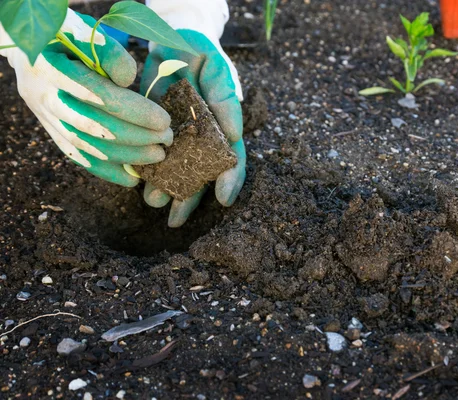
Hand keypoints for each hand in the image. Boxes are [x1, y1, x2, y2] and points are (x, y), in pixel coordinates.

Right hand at [1, 10, 172, 185]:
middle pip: (94, 127)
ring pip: (87, 148)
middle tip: (167, 138)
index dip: (136, 111)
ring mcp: (46, 118)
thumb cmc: (70, 39)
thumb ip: (109, 53)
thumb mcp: (87, 32)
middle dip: (137, 137)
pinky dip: (108, 171)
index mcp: (53, 67)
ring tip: (158, 155)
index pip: (99, 96)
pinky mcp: (52, 134)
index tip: (164, 120)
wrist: (34, 51)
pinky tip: (133, 178)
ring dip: (127, 156)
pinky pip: (79, 159)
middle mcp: (44, 96)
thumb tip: (128, 80)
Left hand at [140, 29, 245, 227]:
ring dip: (162, 188)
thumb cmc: (201, 53)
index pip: (231, 160)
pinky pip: (146, 153)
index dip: (230, 180)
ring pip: (171, 170)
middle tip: (175, 221)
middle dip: (187, 199)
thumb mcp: (217, 71)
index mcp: (221, 129)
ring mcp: (174, 137)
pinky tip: (135, 180)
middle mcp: (199, 140)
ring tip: (152, 201)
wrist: (171, 40)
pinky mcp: (149, 130)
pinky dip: (141, 168)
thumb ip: (226, 101)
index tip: (225, 199)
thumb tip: (234, 134)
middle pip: (198, 175)